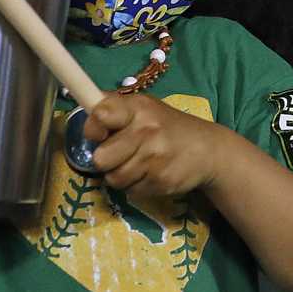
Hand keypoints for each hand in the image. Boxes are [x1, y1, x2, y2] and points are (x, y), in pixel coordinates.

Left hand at [81, 93, 224, 198]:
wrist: (208, 150)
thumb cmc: (168, 127)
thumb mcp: (146, 108)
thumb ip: (115, 108)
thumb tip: (84, 99)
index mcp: (138, 108)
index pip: (101, 115)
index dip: (93, 128)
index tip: (99, 134)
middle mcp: (146, 130)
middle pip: (100, 159)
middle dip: (108, 160)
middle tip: (123, 153)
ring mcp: (155, 158)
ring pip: (114, 179)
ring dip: (122, 175)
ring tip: (140, 164)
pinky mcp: (161, 181)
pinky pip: (131, 192)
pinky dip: (137, 186)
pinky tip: (152, 174)